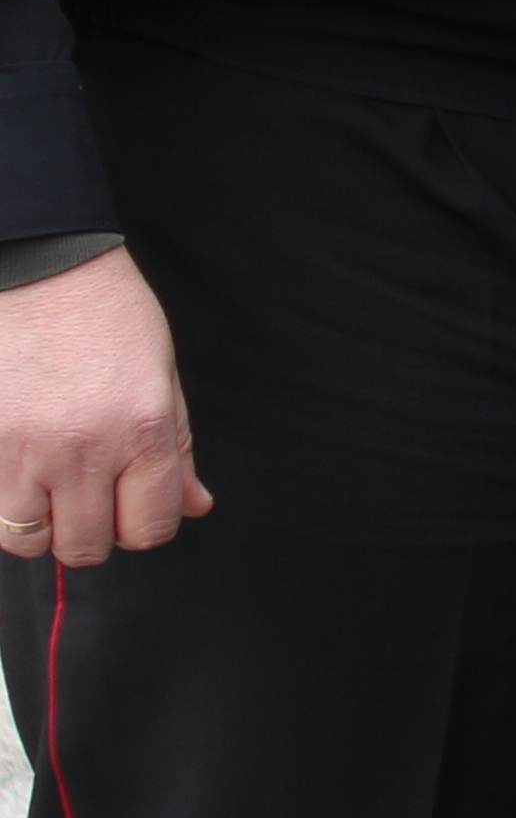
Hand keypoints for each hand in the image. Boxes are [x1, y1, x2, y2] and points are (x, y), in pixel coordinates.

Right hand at [0, 248, 208, 567]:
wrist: (40, 270)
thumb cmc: (108, 315)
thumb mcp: (161, 375)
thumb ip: (176, 449)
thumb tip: (195, 506)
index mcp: (142, 430)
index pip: (151, 527)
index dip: (147, 525)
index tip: (136, 508)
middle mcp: (82, 451)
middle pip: (88, 546)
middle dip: (95, 531)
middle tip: (93, 497)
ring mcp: (21, 454)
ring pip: (30, 541)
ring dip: (43, 525)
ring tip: (51, 486)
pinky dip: (5, 508)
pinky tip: (19, 474)